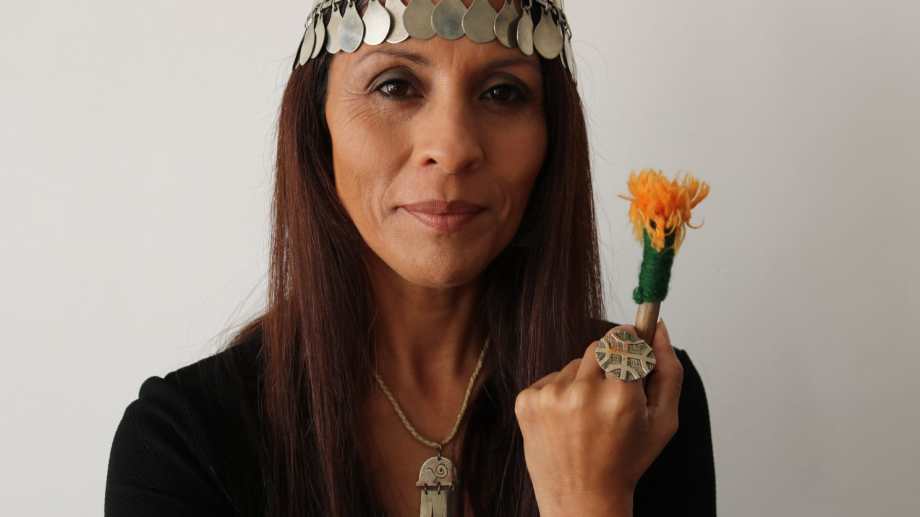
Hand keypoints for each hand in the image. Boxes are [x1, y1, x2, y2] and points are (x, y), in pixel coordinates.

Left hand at [513, 320, 683, 516]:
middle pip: (599, 346)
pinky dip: (561, 392)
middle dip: (610, 361)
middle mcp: (582, 393)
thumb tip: (659, 328)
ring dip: (585, 380)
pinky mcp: (527, 401)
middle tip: (614, 390)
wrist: (582, 498)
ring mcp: (550, 397)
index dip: (631, 340)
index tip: (633, 339)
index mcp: (620, 397)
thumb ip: (669, 371)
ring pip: (575, 363)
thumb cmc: (626, 461)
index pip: (625, 340)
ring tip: (590, 416)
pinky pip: (551, 377)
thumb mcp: (663, 421)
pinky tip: (568, 420)